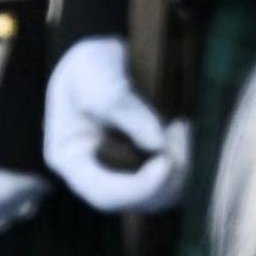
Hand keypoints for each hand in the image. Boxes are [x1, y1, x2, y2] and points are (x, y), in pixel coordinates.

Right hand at [43, 36, 189, 214]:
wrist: (107, 55)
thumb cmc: (91, 61)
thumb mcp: (95, 72)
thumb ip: (120, 105)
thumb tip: (157, 143)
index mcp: (70, 157)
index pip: (103, 193)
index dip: (138, 188)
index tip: (167, 162)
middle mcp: (94, 173)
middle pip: (136, 200)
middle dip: (167, 176)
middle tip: (182, 132)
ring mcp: (121, 171)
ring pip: (160, 194)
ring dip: (182, 169)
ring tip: (183, 126)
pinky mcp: (145, 163)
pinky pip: (172, 179)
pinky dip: (185, 162)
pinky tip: (185, 129)